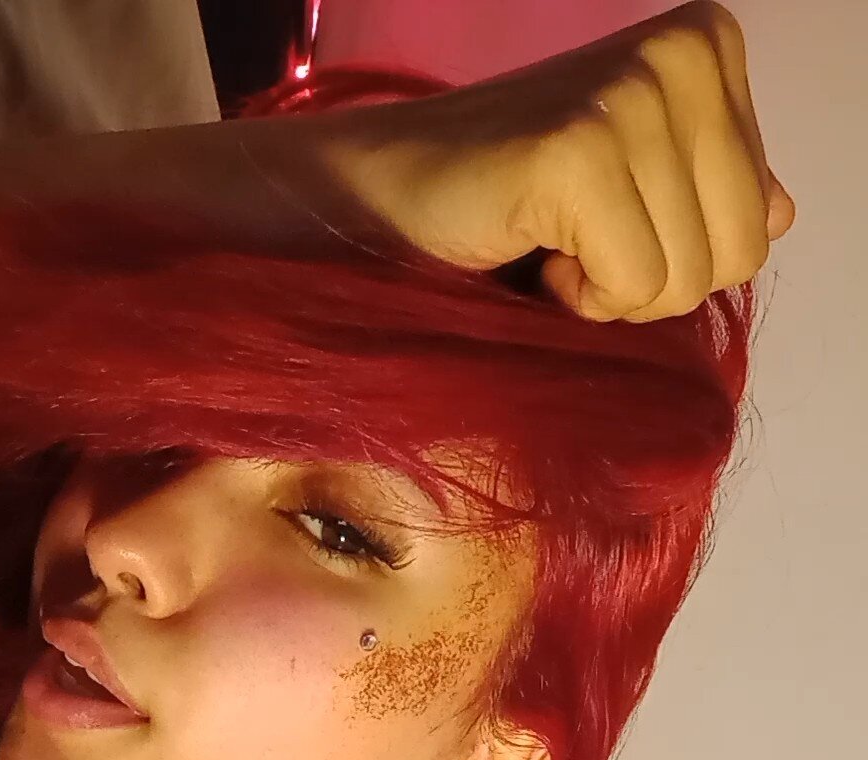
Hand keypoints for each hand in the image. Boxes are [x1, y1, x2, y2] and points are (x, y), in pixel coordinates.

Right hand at [320, 2, 794, 320]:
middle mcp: (683, 52)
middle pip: (737, 254)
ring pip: (684, 281)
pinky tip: (530, 248)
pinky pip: (631, 287)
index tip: (605, 218)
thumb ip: (714, 195)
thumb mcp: (637, 193)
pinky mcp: (580, 149)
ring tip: (549, 240)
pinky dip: (575, 298)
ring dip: (608, 293)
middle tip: (576, 241)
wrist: (388, 200)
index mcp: (708, 47)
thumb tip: (783, 213)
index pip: (762, 225)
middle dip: (653, 284)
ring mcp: (632, 94)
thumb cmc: (511, 207)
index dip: (679, 256)